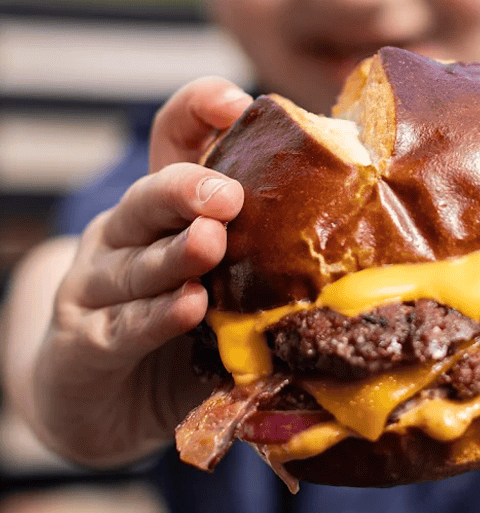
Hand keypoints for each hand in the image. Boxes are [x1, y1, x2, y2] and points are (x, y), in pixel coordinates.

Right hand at [31, 78, 252, 466]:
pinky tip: (187, 309)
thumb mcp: (229, 288)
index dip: (198, 111)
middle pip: (149, 196)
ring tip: (211, 244)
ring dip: (174, 254)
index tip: (238, 102)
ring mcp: (96, 286)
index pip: (173, 140)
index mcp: (165, 207)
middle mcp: (125, 234)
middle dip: (187, 190)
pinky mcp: (83, 344)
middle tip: (228, 196)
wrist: (104, 410)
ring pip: (135, 262)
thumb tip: (363, 225)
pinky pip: (122, 327)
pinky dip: (154, 318)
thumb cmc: (183, 337)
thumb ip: (269, 255)